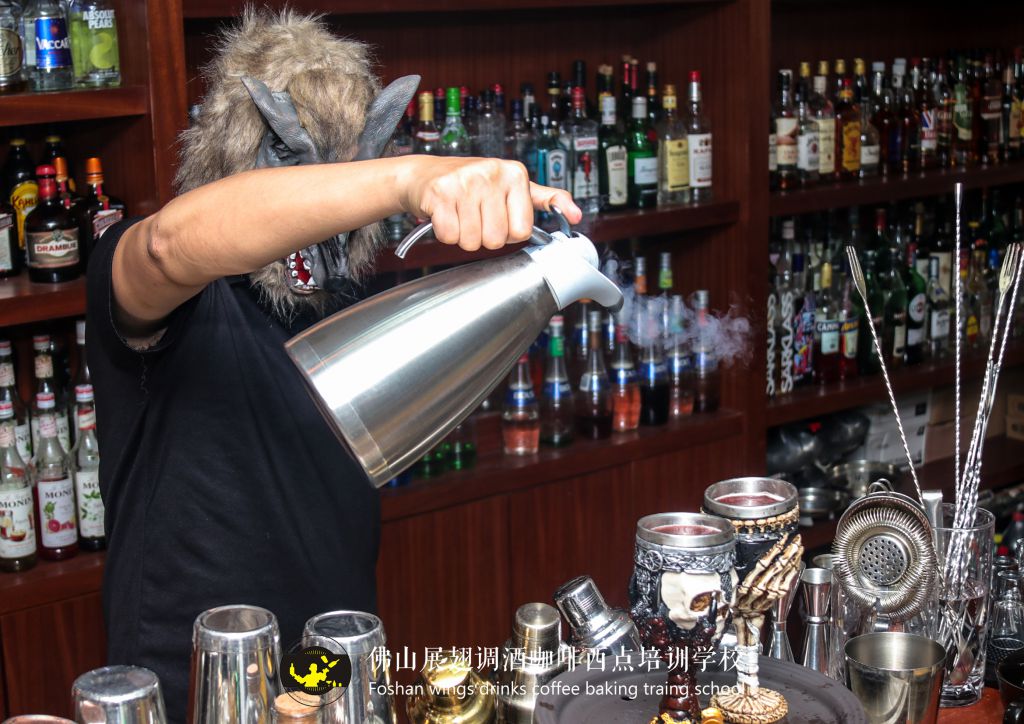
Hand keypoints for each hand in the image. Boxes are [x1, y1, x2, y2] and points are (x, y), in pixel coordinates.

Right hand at [400, 156, 581, 251]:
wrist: (424, 174)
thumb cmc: (471, 184)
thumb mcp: (512, 186)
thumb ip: (546, 199)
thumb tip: (577, 216)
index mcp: (515, 174)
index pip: (522, 231)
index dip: (508, 232)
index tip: (497, 216)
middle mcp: (492, 173)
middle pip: (497, 239)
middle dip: (484, 236)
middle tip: (475, 216)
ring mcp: (465, 181)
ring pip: (472, 241)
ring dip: (463, 236)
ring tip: (460, 214)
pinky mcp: (440, 192)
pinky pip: (449, 235)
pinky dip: (445, 233)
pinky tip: (445, 214)